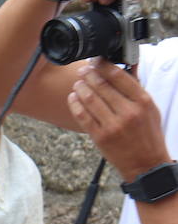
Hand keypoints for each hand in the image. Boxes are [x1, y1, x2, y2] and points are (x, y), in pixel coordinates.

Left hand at [67, 61, 171, 181]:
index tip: (96, 61)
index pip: (120, 77)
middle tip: (83, 70)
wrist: (145, 163)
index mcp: (143, 102)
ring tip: (77, 83)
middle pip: (102, 87)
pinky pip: (83, 117)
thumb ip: (136, 92)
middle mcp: (128, 112)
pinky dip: (75, 105)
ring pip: (90, 100)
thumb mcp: (150, 109)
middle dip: (89, 75)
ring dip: (81, 88)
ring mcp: (113, 125)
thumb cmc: (148, 135)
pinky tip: (72, 98)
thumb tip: (121, 71)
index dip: (104, 66)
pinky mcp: (100, 136)